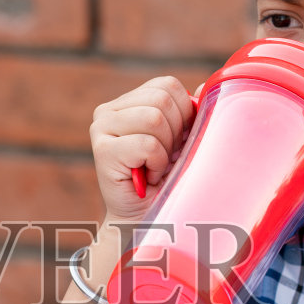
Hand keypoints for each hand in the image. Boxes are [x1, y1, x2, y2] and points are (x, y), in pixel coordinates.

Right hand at [88, 76, 195, 223]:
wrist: (146, 219)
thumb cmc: (165, 180)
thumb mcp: (182, 141)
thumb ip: (189, 113)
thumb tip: (202, 87)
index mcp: (128, 102)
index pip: (167, 85)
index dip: (184, 112)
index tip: (178, 140)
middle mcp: (108, 110)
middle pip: (162, 98)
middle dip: (176, 132)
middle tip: (165, 157)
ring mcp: (101, 128)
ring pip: (154, 118)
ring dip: (165, 148)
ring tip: (155, 166)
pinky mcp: (102, 150)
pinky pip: (147, 144)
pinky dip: (156, 163)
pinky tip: (147, 176)